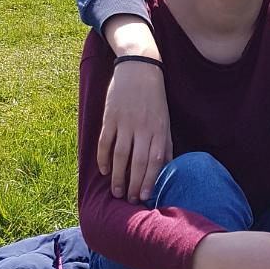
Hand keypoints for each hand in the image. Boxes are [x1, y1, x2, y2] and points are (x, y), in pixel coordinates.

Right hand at [98, 60, 171, 201]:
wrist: (139, 68)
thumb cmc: (154, 97)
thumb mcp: (165, 119)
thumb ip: (165, 143)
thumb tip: (166, 167)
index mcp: (158, 130)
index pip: (155, 161)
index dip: (150, 181)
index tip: (145, 197)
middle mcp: (142, 128)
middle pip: (137, 162)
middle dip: (133, 184)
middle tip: (129, 200)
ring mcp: (125, 122)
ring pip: (120, 155)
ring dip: (117, 176)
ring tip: (116, 191)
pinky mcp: (110, 116)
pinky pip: (105, 141)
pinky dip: (102, 157)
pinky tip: (103, 170)